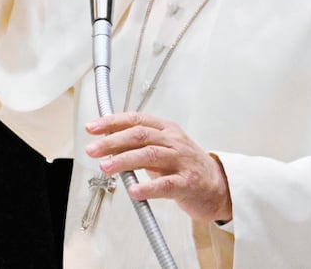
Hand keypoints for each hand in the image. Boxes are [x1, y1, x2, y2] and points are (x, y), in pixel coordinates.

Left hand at [86, 112, 232, 222]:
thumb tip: (106, 143)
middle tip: (93, 150)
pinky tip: (134, 191)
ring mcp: (182, 161)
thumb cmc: (186, 166)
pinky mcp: (188, 183)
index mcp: (166, 129)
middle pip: (140, 135)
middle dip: (112, 141)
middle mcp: (174, 141)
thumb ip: (138, 145)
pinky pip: (166, 185)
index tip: (92, 128)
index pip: (135, 119)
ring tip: (106, 167)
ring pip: (150, 155)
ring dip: (124, 160)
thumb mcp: (162, 149)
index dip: (111, 122)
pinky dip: (148, 187)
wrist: (218, 186)